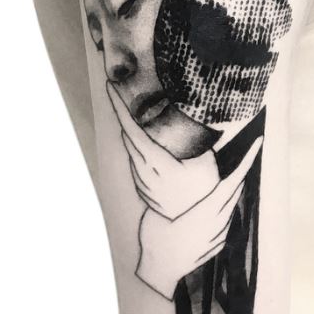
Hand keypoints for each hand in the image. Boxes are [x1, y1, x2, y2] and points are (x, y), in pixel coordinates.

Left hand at [107, 82, 218, 219]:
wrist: (190, 228)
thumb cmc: (202, 192)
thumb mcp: (204, 161)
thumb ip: (194, 139)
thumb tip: (191, 117)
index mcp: (156, 159)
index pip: (131, 126)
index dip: (119, 105)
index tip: (109, 85)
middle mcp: (143, 168)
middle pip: (128, 133)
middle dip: (126, 111)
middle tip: (126, 90)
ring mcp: (140, 179)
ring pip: (131, 147)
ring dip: (134, 129)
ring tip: (142, 113)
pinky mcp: (142, 187)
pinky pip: (137, 160)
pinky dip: (140, 147)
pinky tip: (151, 143)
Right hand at [135, 136, 263, 297]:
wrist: (157, 273)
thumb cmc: (153, 238)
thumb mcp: (160, 209)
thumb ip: (174, 194)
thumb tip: (174, 174)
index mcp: (206, 209)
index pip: (233, 180)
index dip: (247, 160)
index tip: (259, 142)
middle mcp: (218, 222)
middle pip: (236, 190)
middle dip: (240, 172)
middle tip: (245, 153)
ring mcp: (219, 235)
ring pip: (232, 207)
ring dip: (231, 191)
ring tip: (229, 177)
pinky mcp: (216, 246)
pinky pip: (226, 222)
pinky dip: (224, 211)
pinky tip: (217, 207)